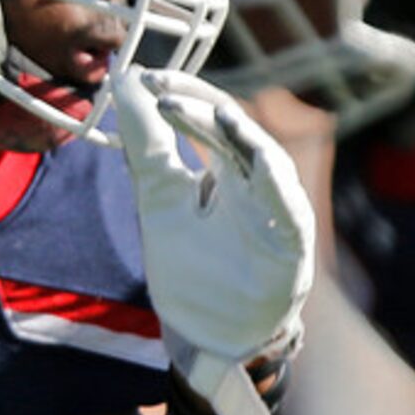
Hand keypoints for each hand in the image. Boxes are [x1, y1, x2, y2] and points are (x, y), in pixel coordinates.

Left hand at [112, 66, 314, 414]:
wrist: (210, 335)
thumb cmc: (192, 268)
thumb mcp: (159, 202)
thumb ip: (145, 149)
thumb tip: (122, 82)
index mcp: (225, 169)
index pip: (207, 117)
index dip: (180, 94)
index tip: (142, 78)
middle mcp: (254, 182)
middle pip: (234, 129)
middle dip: (201, 105)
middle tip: (162, 88)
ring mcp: (276, 211)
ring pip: (266, 160)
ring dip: (242, 135)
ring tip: (215, 113)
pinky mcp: (291, 245)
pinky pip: (289, 209)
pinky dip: (275, 182)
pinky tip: (259, 160)